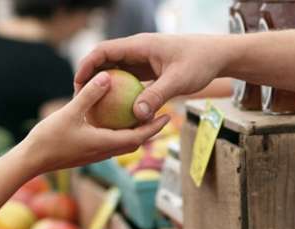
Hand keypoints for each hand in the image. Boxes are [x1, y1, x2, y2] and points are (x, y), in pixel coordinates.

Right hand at [21, 71, 169, 173]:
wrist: (31, 161)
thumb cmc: (49, 138)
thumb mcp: (70, 112)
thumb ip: (89, 95)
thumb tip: (107, 76)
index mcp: (105, 144)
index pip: (138, 137)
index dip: (154, 127)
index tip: (168, 116)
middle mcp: (104, 152)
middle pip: (135, 142)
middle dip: (150, 130)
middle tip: (162, 114)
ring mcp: (96, 154)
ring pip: (123, 143)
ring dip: (135, 132)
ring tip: (142, 115)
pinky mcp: (87, 153)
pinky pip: (110, 141)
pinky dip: (118, 131)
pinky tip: (114, 118)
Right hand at [75, 33, 229, 121]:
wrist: (217, 56)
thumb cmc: (200, 63)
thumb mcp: (178, 81)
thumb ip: (157, 96)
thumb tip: (137, 115)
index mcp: (140, 46)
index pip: (104, 51)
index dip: (87, 65)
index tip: (77, 84)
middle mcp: (138, 50)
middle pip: (105, 61)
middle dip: (90, 78)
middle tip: (79, 99)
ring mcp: (143, 60)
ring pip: (116, 71)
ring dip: (104, 86)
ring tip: (92, 106)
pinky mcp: (149, 70)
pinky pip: (128, 80)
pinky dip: (120, 92)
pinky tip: (116, 111)